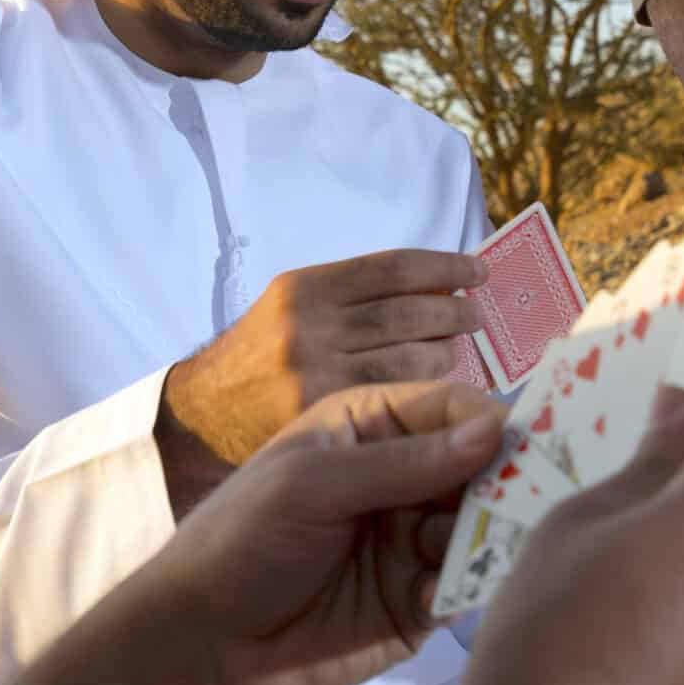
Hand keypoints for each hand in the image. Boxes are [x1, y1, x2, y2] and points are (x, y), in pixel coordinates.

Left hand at [139, 380, 504, 684]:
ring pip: (481, 527)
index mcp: (371, 428)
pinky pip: (463, 586)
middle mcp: (403, 479)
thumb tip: (494, 431)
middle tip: (531, 500)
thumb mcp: (311, 485)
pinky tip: (435, 596)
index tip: (527, 444)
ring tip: (475, 550)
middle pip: (482, 467)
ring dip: (487, 536)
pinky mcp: (418, 602)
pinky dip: (463, 587)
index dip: (491, 421)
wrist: (203, 644)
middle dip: (507, 482)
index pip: (451, 408)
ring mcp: (414, 541)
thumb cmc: (242, 539)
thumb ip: (403, 462)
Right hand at [156, 249, 484, 507]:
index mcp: (305, 288)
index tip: (478, 270)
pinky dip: (427, 388)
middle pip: (409, 311)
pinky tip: (438, 385)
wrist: (205, 418)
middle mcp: (309, 327)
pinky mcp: (324, 419)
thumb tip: (439, 282)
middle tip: (475, 315)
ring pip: (411, 358)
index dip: (445, 265)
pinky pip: (397, 398)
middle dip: (454, 311)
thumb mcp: (295, 309)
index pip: (393, 267)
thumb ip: (355, 297)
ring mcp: (316, 376)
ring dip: (447, 352)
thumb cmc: (263, 358)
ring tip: (458, 349)